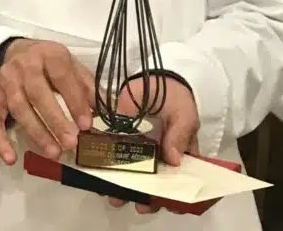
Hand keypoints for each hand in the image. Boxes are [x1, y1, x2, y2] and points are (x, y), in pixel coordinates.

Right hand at [0, 39, 93, 165]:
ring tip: (53, 152)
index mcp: (49, 54)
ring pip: (18, 108)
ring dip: (35, 132)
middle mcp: (24, 65)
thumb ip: (90, 88)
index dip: (74, 100)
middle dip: (55, 120)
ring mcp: (6, 81)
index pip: (61, 76)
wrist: (15, 51)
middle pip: (37, 94)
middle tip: (71, 143)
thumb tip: (113, 111)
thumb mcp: (72, 67)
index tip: (87, 124)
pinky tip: (11, 159)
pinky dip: (0, 140)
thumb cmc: (50, 64)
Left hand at [107, 75, 199, 214]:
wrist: (150, 76)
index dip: (173, 197)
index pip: (179, 183)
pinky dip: (104, 169)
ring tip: (115, 196)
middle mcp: (157, 159)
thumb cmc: (174, 97)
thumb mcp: (184, 114)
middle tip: (138, 204)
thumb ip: (180, 135)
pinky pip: (110, 157)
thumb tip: (174, 160)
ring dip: (122, 189)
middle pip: (152, 186)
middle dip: (145, 198)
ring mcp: (137, 151)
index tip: (166, 205)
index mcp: (178, 156)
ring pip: (129, 176)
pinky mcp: (117, 140)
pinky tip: (99, 178)